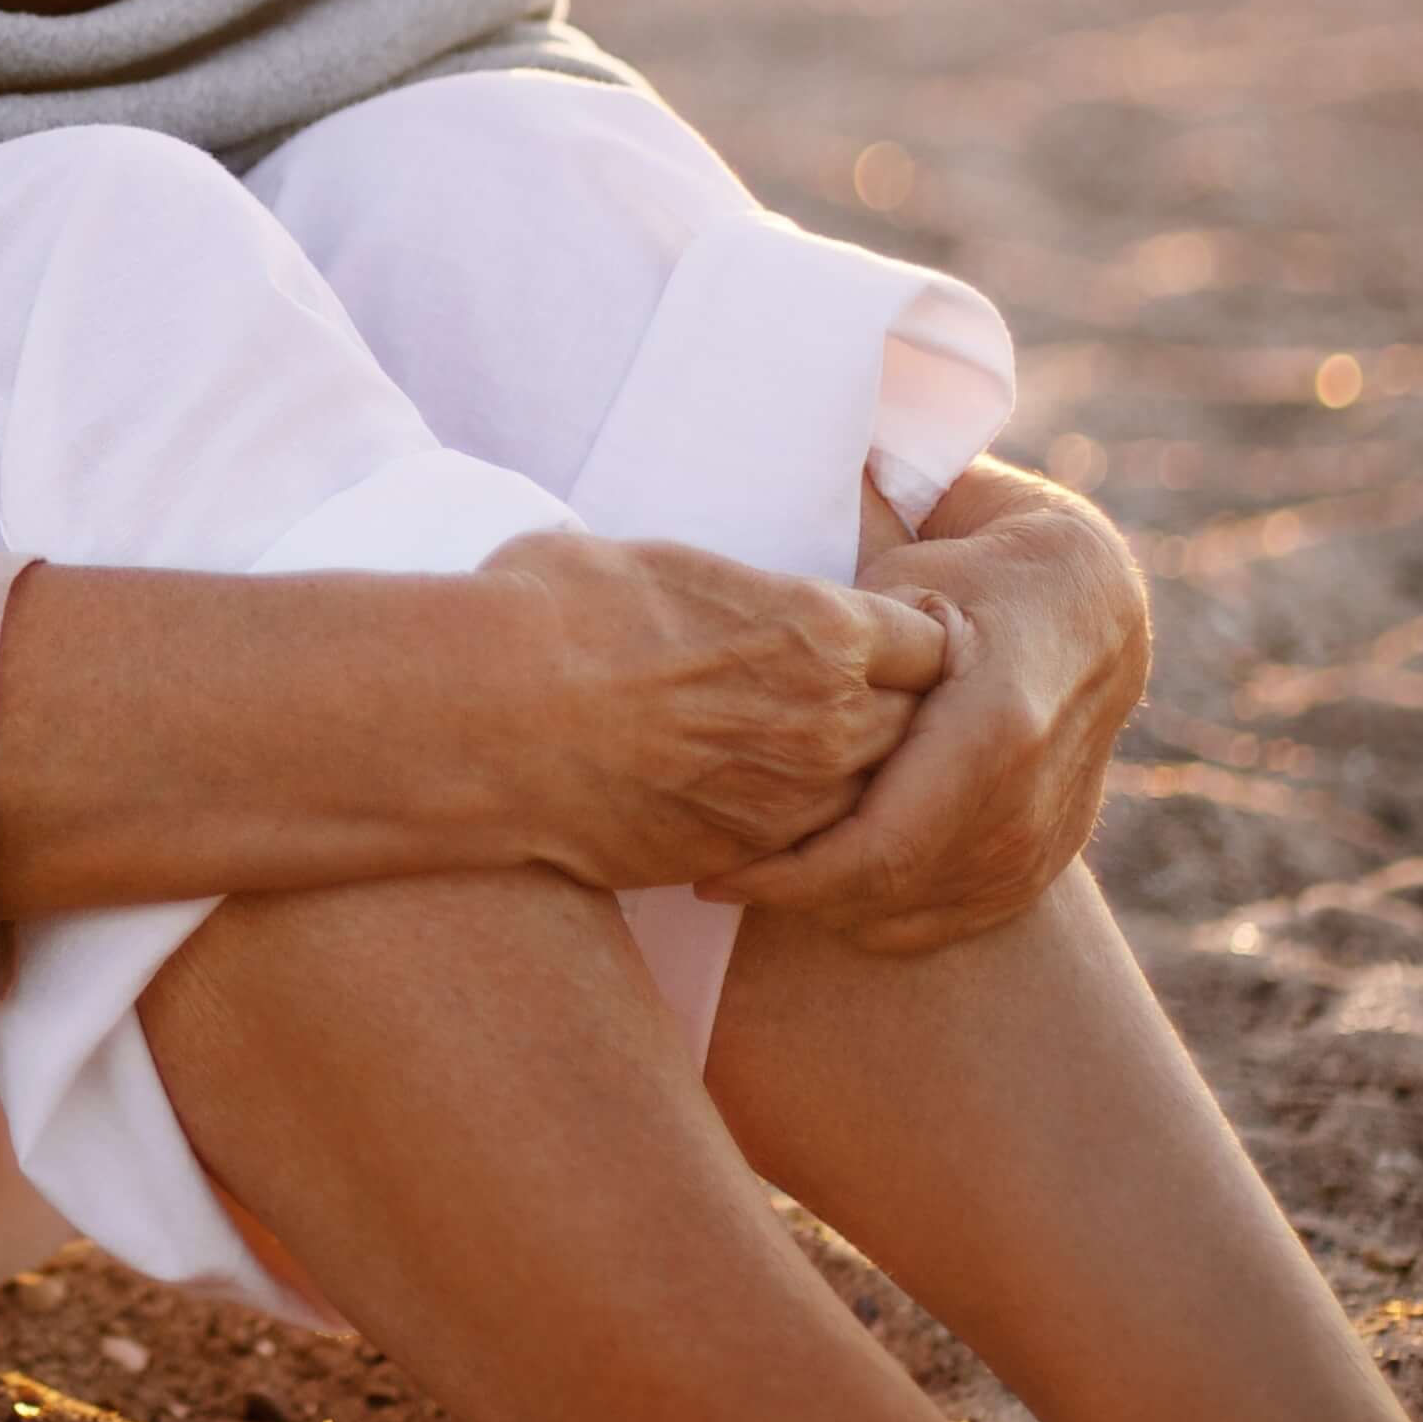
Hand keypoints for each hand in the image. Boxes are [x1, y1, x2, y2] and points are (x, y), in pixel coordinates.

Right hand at [468, 526, 951, 893]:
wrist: (490, 716)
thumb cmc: (561, 609)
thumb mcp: (667, 563)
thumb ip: (737, 593)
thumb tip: (725, 594)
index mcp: (823, 630)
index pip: (932, 645)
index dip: (912, 643)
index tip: (885, 642)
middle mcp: (830, 722)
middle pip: (918, 730)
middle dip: (896, 716)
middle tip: (854, 704)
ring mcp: (790, 803)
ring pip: (869, 800)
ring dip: (850, 782)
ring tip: (798, 758)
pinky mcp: (740, 858)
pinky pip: (801, 850)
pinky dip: (791, 831)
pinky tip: (746, 804)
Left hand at [705, 460, 1149, 954]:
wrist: (1087, 606)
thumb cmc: (972, 575)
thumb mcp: (905, 584)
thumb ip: (841, 646)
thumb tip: (745, 685)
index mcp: (995, 728)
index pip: (881, 845)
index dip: (790, 872)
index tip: (714, 866)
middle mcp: (1028, 802)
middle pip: (891, 891)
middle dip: (795, 896)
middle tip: (721, 874)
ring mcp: (1043, 842)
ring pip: (918, 917)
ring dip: (831, 910)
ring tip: (765, 876)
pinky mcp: (1045, 863)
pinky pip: (952, 923)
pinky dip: (883, 918)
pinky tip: (830, 889)